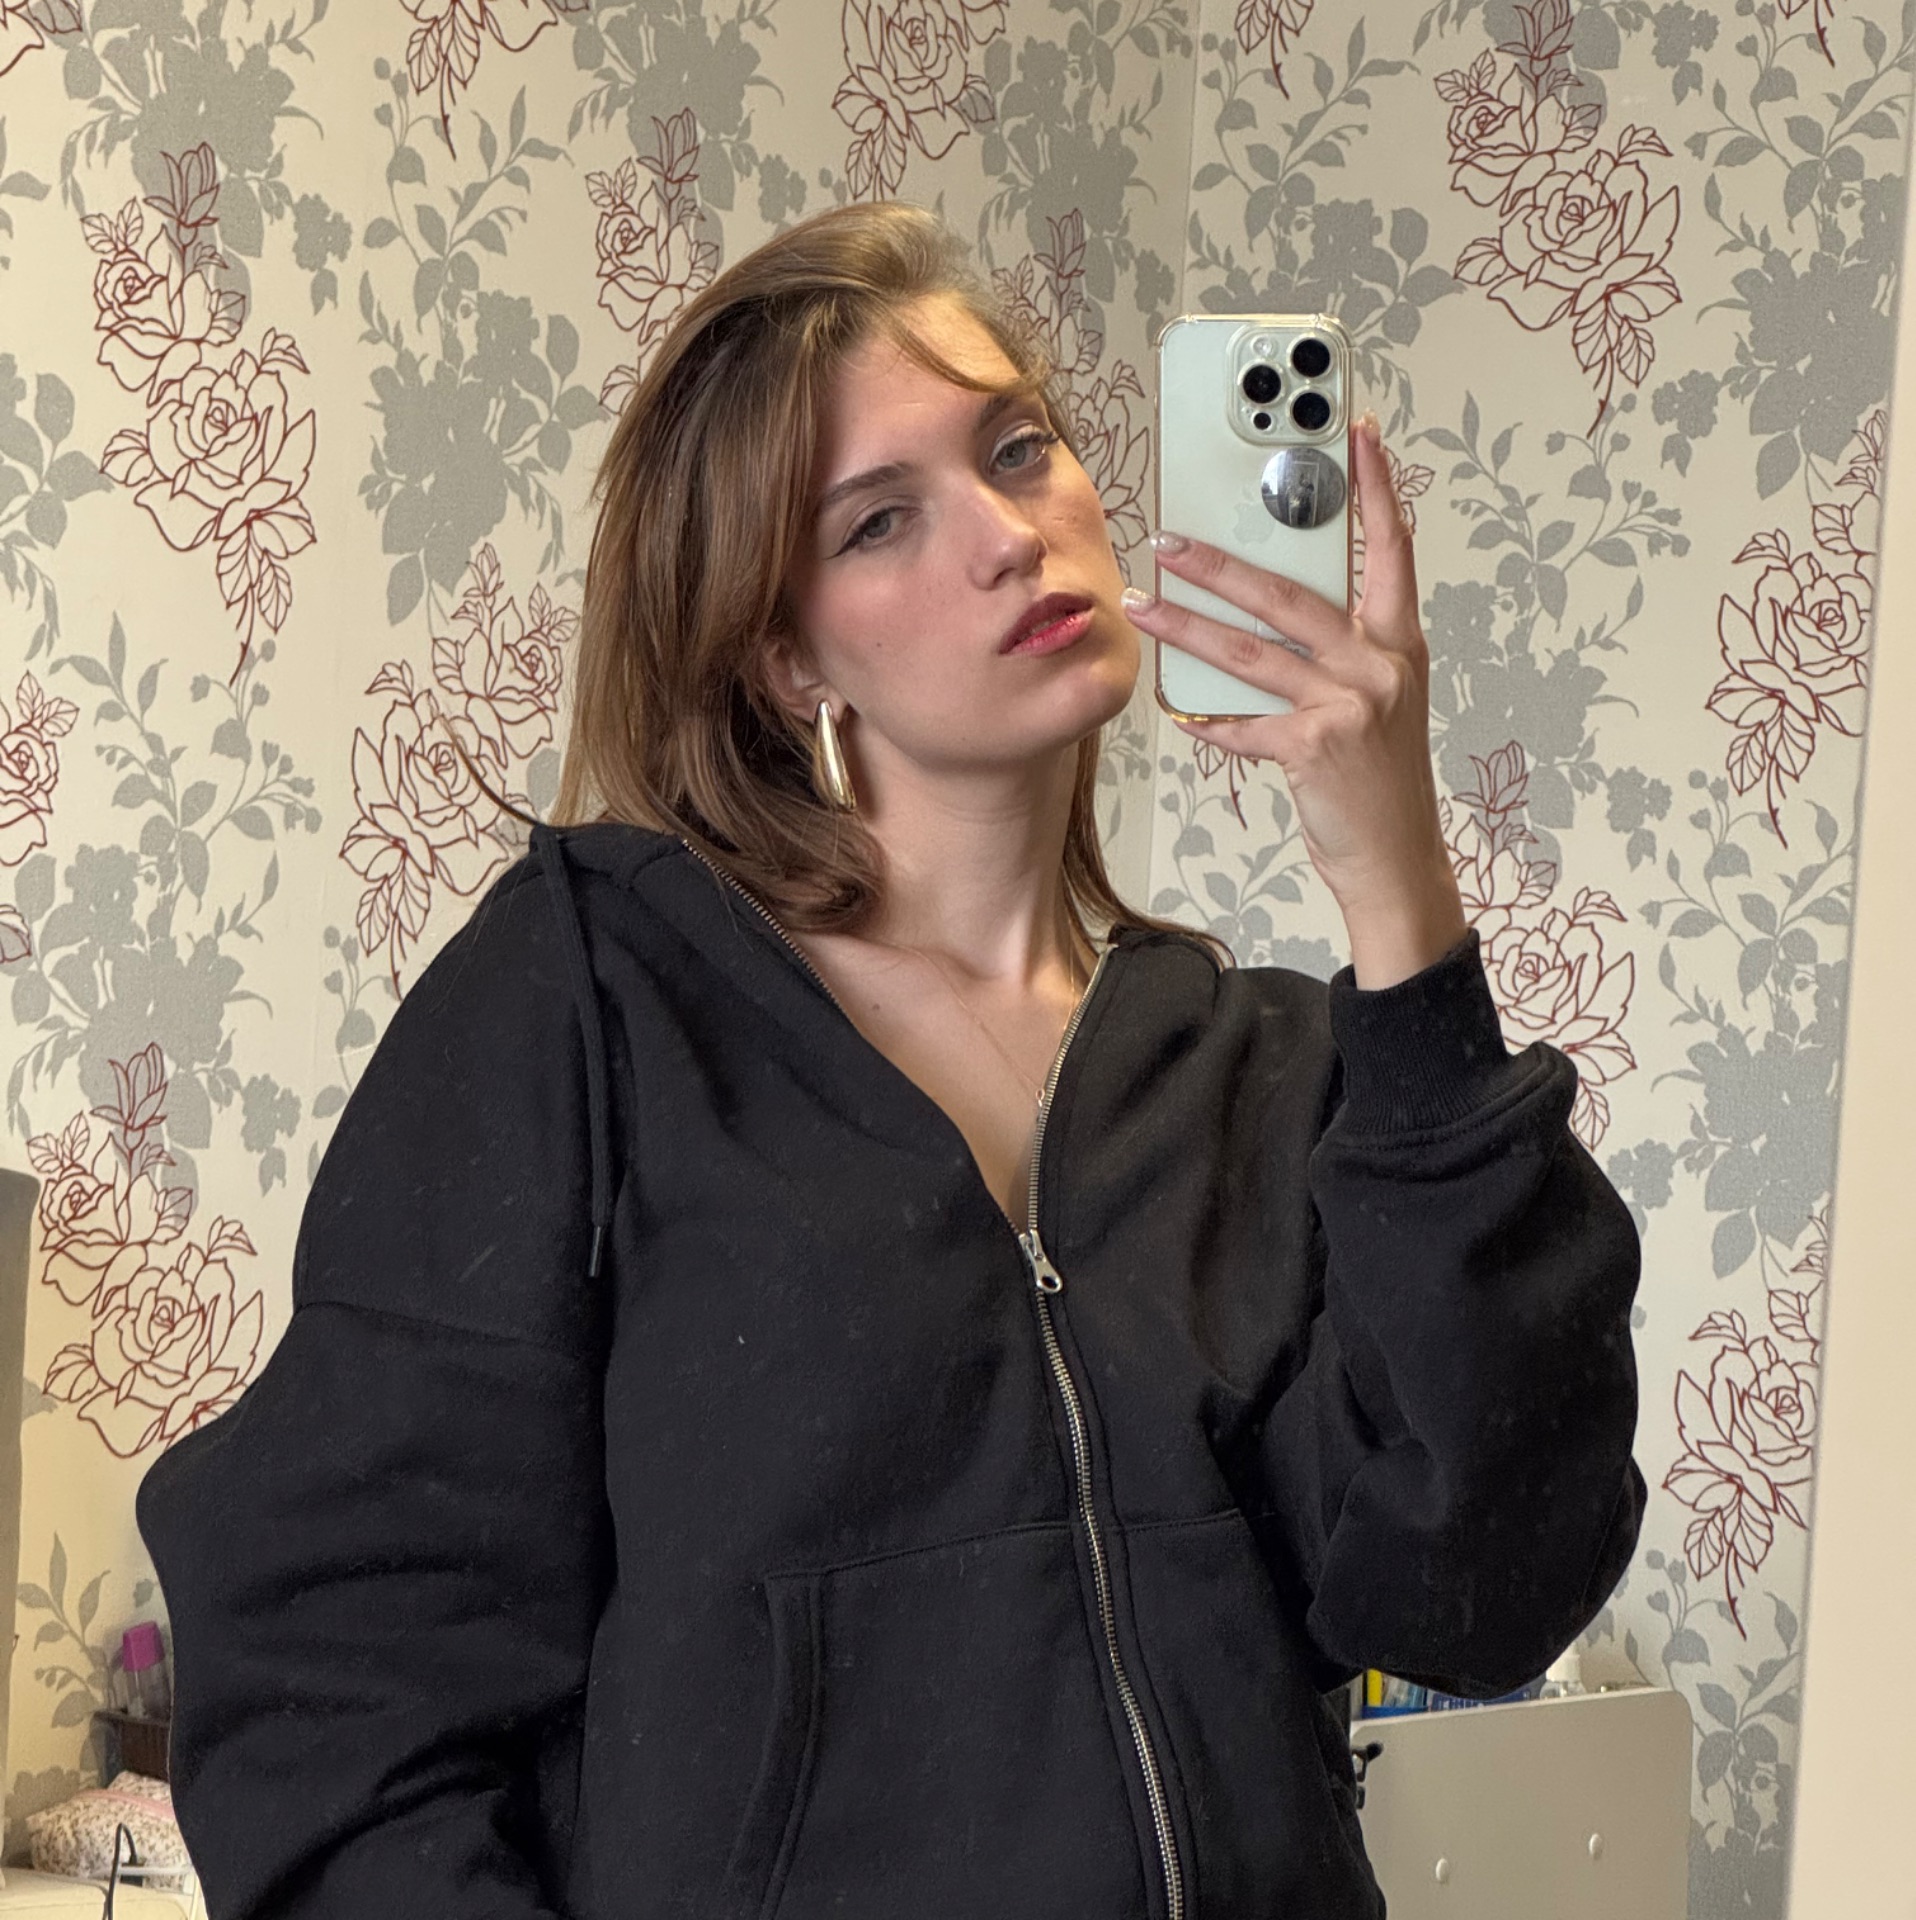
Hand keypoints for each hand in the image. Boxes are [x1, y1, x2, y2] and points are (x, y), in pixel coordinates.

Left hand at [1123, 412, 1466, 988]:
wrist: (1394, 858)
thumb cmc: (1376, 779)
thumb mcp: (1373, 702)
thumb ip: (1332, 654)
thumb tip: (1260, 614)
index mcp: (1398, 643)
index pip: (1392, 548)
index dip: (1376, 487)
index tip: (1357, 432)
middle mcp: (1380, 665)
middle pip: (1291, 594)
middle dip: (1223, 563)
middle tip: (1171, 538)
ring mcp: (1350, 705)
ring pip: (1251, 653)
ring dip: (1188, 628)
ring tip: (1143, 605)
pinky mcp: (1316, 748)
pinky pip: (1243, 724)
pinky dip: (1208, 719)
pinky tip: (1179, 714)